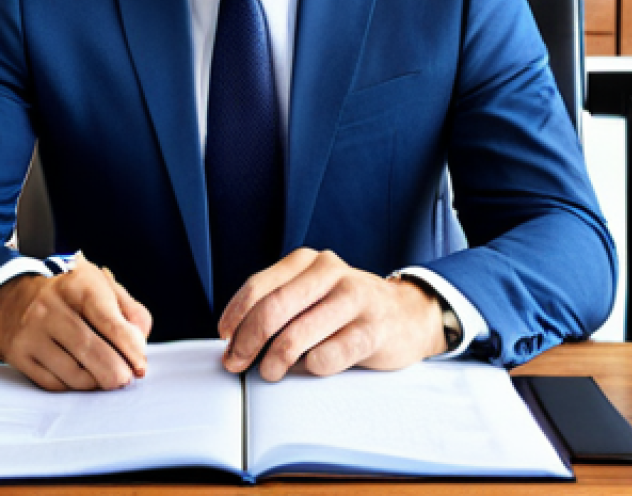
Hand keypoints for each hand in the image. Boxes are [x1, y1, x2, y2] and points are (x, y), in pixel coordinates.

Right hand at [0, 254, 152, 390]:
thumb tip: (140, 340)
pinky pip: (53, 382)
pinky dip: (74, 386)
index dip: (130, 347)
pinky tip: (85, 378)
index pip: (108, 321)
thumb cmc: (70, 293)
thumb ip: (129, 309)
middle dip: (115, 371)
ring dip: (97, 382)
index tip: (140, 364)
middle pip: (89, 349)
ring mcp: (31, 332)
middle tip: (127, 378)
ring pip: (72, 371)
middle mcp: (50, 307)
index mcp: (77, 284)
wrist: (14, 298)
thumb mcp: (100, 285)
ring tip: (109, 379)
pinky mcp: (19, 355)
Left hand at [217, 248, 446, 381]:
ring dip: (274, 361)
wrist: (406, 315)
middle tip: (237, 363)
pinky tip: (312, 367)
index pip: (259, 286)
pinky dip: (311, 369)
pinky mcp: (373, 329)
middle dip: (247, 341)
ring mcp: (354, 298)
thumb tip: (235, 339)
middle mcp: (329, 271)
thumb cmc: (347, 308)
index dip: (235, 316)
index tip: (224, 339)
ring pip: (297, 334)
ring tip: (270, 372)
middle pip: (273, 309)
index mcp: (307, 261)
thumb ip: (279, 304)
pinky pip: (328, 357)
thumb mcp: (312, 292)